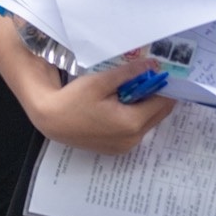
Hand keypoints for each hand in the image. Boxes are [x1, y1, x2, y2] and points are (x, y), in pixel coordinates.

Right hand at [21, 57, 174, 156]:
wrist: (51, 120)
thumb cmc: (73, 100)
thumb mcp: (101, 82)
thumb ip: (129, 73)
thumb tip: (152, 65)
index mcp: (132, 123)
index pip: (163, 102)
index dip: (164, 86)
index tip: (160, 72)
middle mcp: (133, 139)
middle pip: (159, 114)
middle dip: (156, 96)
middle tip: (145, 78)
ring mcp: (125, 146)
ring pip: (148, 122)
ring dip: (145, 106)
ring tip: (129, 89)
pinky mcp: (117, 149)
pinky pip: (135, 130)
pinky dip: (135, 116)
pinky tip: (120, 104)